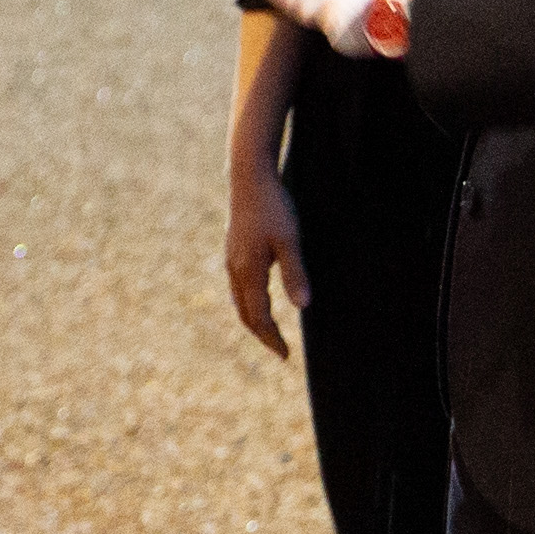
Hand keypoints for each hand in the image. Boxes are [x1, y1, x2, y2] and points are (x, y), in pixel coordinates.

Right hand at [224, 155, 307, 358]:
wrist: (248, 178)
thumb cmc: (273, 207)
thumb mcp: (290, 240)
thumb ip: (295, 274)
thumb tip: (303, 307)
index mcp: (249, 271)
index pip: (259, 317)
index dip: (272, 338)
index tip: (286, 355)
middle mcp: (236, 270)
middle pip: (245, 314)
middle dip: (262, 335)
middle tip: (280, 350)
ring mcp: (232, 260)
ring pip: (239, 301)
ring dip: (254, 320)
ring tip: (269, 331)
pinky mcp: (233, 251)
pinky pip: (237, 287)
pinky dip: (247, 303)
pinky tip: (255, 299)